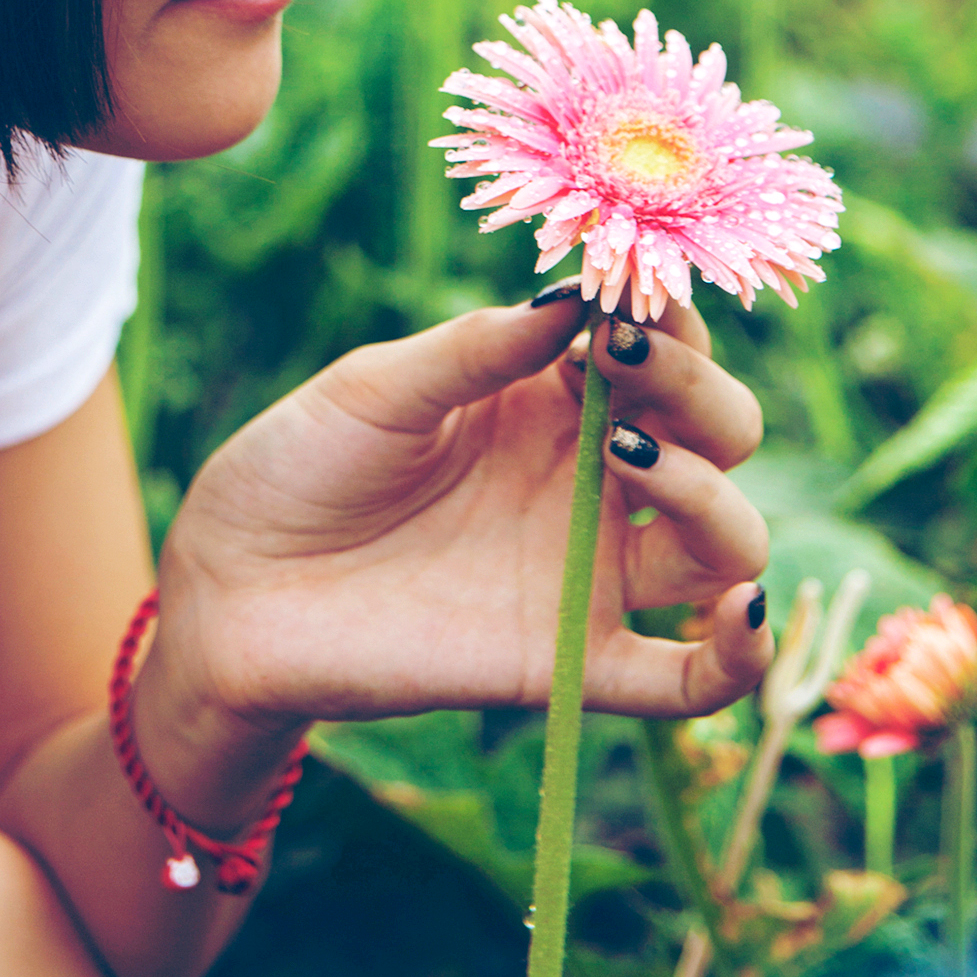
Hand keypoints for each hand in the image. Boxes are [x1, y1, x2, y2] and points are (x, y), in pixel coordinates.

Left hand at [150, 293, 771, 758]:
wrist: (231, 585)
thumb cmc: (298, 466)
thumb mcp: (378, 386)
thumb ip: (477, 348)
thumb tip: (574, 296)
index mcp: (552, 398)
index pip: (664, 349)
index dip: (667, 316)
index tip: (622, 295)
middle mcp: (591, 480)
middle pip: (721, 434)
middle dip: (698, 387)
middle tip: (620, 361)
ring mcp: (588, 574)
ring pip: (724, 543)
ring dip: (714, 494)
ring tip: (629, 457)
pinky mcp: (570, 663)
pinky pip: (689, 680)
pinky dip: (744, 654)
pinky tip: (742, 612)